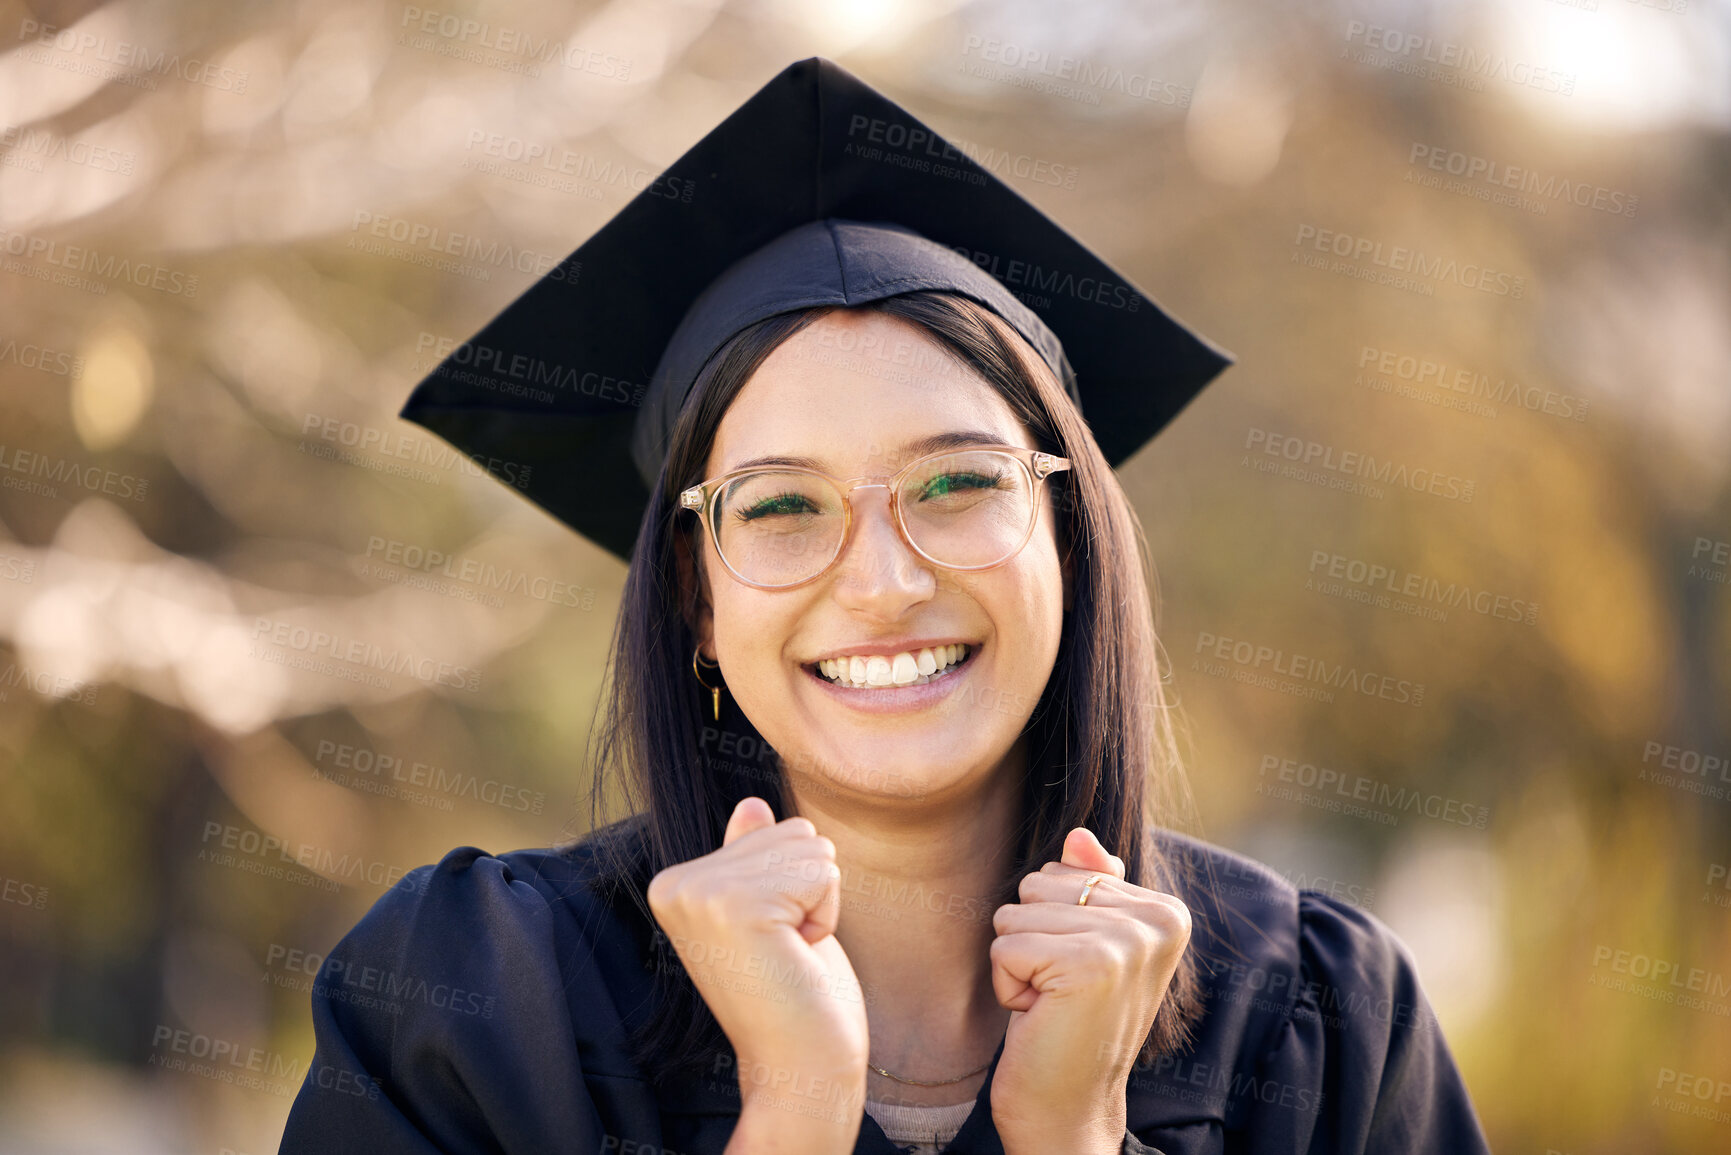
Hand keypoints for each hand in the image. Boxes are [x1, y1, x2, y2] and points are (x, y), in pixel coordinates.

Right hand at [647, 798, 866, 1152]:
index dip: (793, 885)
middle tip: (784, 949)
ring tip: (789, 952)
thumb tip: (751, 803)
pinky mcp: (737, 906)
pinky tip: (797, 955)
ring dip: (819, 903)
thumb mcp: (772, 914)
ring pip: (810, 848)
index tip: (770, 940)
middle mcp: (675, 882)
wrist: (799, 1066)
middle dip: (808, 890)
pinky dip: (827, 915)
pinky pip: (823, 872)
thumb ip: (750, 859)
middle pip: (791, 830)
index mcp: (675, 881)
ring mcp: (701, 893)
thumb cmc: (793, 992)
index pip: (772, 827)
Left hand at [988, 828, 1191, 1154]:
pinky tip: (1039, 1016)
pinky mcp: (1090, 965)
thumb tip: (1077, 834)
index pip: (1062, 872)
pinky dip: (1006, 985)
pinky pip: (1004, 945)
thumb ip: (1087, 885)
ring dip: (1017, 964)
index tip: (1079, 977)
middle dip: (1030, 940)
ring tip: (1051, 1004)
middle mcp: (1158, 921)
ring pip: (1014, 913)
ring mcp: (1128, 942)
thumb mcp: (1082, 946)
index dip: (1050, 927)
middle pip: (1035, 884)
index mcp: (1166, 911)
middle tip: (1061, 994)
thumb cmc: (1070, 1024)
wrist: (1070, 1108)